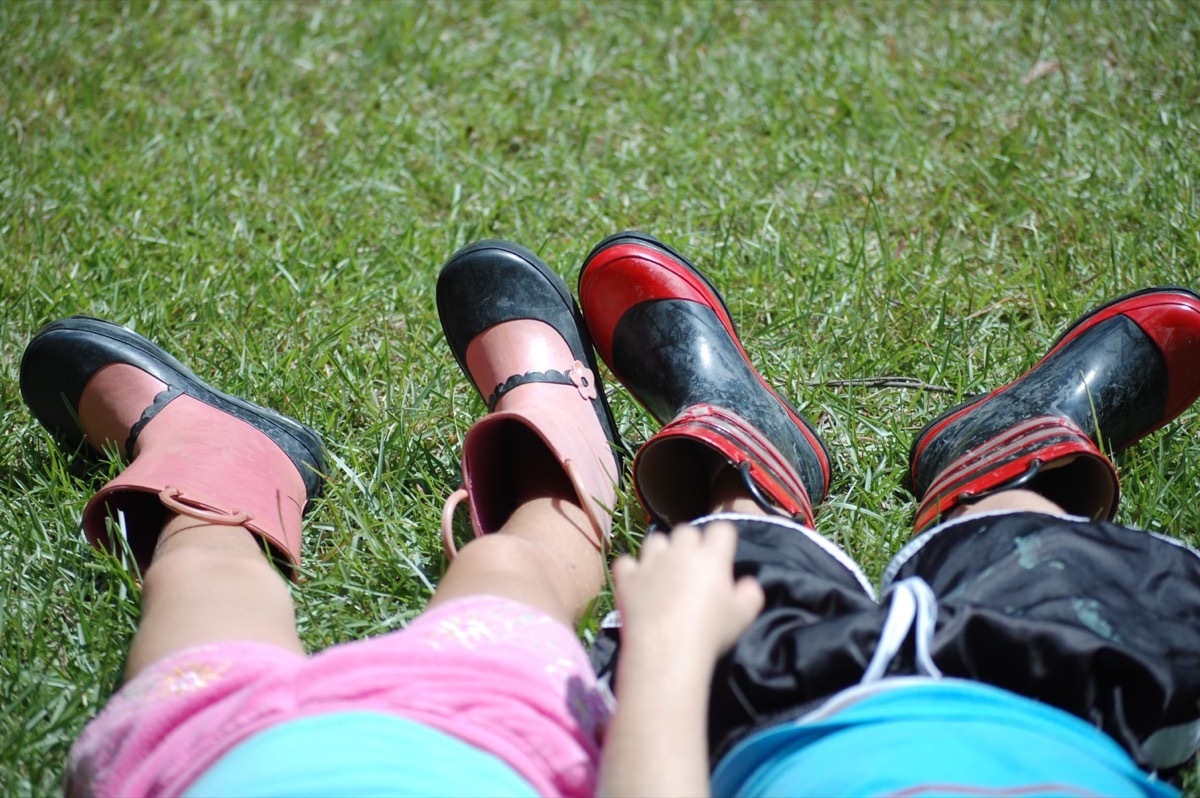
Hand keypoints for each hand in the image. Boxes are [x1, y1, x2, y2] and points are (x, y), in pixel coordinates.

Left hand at [612, 521, 763, 662]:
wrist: (667, 651)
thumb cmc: (710, 632)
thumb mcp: (744, 615)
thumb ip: (750, 593)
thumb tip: (746, 583)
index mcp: (711, 556)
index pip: (721, 528)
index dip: (723, 540)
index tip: (722, 554)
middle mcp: (679, 551)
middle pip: (686, 531)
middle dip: (691, 543)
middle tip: (693, 566)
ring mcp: (650, 562)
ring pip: (654, 540)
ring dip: (660, 551)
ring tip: (664, 571)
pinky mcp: (628, 578)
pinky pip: (625, 562)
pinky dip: (631, 570)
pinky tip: (637, 582)